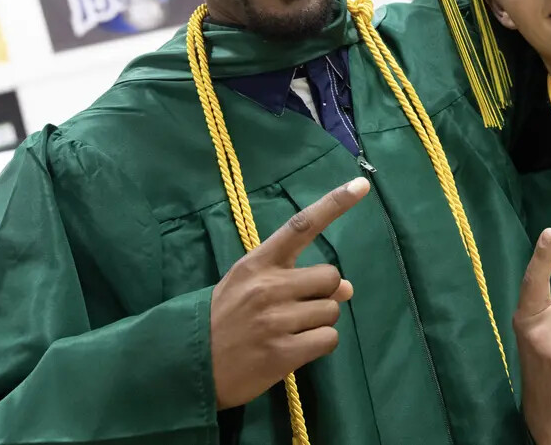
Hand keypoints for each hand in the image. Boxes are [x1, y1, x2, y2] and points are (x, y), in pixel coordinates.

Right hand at [210, 177, 368, 409]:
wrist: (189, 365)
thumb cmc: (224, 319)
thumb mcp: (249, 286)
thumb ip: (295, 279)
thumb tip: (348, 287)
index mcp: (257, 263)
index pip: (301, 226)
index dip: (334, 204)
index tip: (361, 185)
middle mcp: (267, 286)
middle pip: (330, 276)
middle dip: (324, 293)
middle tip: (300, 308)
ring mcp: (275, 320)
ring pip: (332, 311)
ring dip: (320, 322)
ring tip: (291, 330)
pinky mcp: (282, 353)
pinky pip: (328, 339)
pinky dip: (319, 344)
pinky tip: (296, 348)